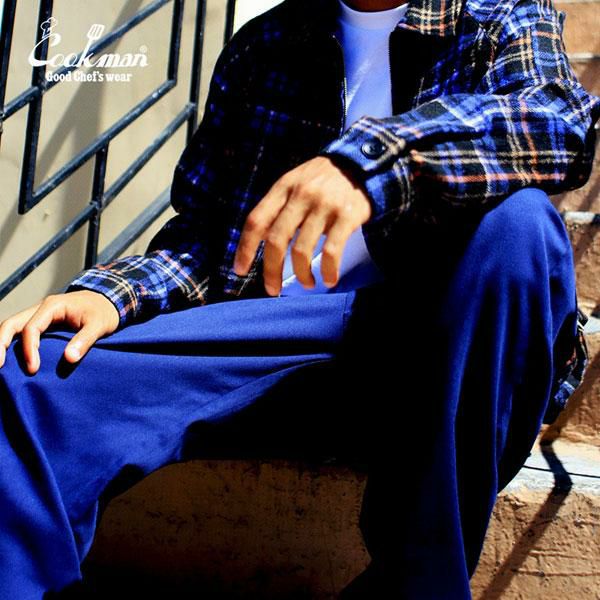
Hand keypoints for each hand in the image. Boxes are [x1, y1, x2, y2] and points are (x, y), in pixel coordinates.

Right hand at [0, 290, 120, 374]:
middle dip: (1, 344)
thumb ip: (84, 340)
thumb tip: (70, 358)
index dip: (29, 349)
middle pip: (11, 324)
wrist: (108, 301)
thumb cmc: (104, 312)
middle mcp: (41, 309)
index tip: (33, 369)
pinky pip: (21, 332)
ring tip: (1, 365)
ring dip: (3, 344)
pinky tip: (11, 360)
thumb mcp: (99, 325)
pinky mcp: (42, 324)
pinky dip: (13, 344)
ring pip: (12, 327)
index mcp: (53, 306)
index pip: (32, 328)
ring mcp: (39, 316)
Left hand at [233, 156, 371, 295]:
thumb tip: (259, 244)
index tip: (240, 270)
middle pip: (276, 240)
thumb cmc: (322, 180)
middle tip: (272, 289)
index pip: (256, 220)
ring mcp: (324, 206)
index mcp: (283, 187)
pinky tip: (329, 280)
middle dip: (271, 270)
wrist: (361, 164)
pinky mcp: (346, 216)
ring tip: (307, 284)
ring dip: (302, 274)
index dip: (245, 248)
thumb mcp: (295, 183)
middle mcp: (301, 195)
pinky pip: (332, 251)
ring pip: (302, 250)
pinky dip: (329, 270)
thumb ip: (278, 208)